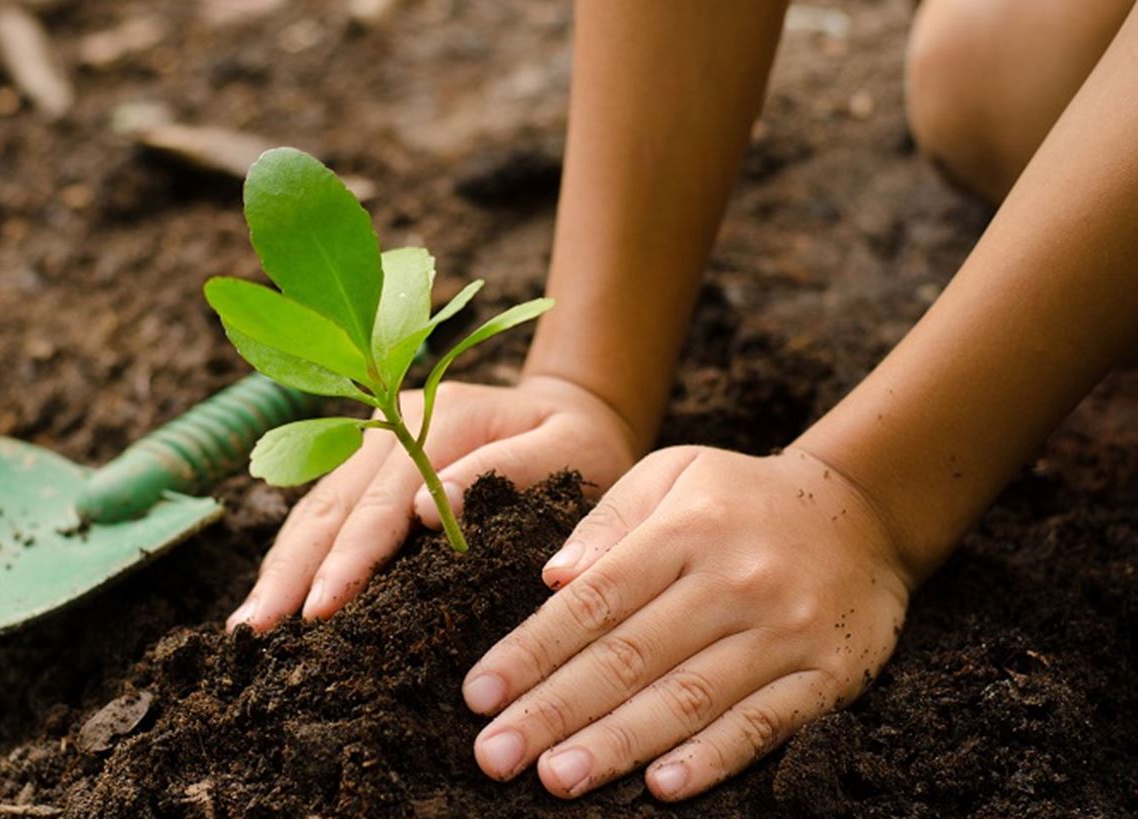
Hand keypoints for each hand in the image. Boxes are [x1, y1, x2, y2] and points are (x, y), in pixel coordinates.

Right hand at [226, 375, 641, 630]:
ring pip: (314, 508)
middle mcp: (392, 423)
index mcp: (440, 417)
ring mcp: (372, 441)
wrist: (575, 409)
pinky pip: (322, 512)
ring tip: (248, 626)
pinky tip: (272, 597)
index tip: (322, 607)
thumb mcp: (569, 450)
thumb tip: (429, 509)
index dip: (350, 556)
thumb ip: (508, 470)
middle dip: (292, 571)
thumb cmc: (582, 444)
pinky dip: (295, 555)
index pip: (383, 499)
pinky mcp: (367, 465)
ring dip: (280, 567)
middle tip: (257, 631)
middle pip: (331, 504)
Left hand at [462, 445, 914, 800]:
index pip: (593, 602)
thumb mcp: (673, 473)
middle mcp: (732, 583)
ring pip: (688, 698)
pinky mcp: (828, 675)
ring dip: (617, 744)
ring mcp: (784, 633)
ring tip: (556, 778)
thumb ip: (608, 520)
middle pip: (629, 658)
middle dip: (554, 711)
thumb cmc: (741, 497)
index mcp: (684, 532)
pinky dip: (713, 758)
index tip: (478, 694)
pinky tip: (662, 787)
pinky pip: (763, 724)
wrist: (865, 511)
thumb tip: (552, 578)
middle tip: (495, 756)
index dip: (531, 651)